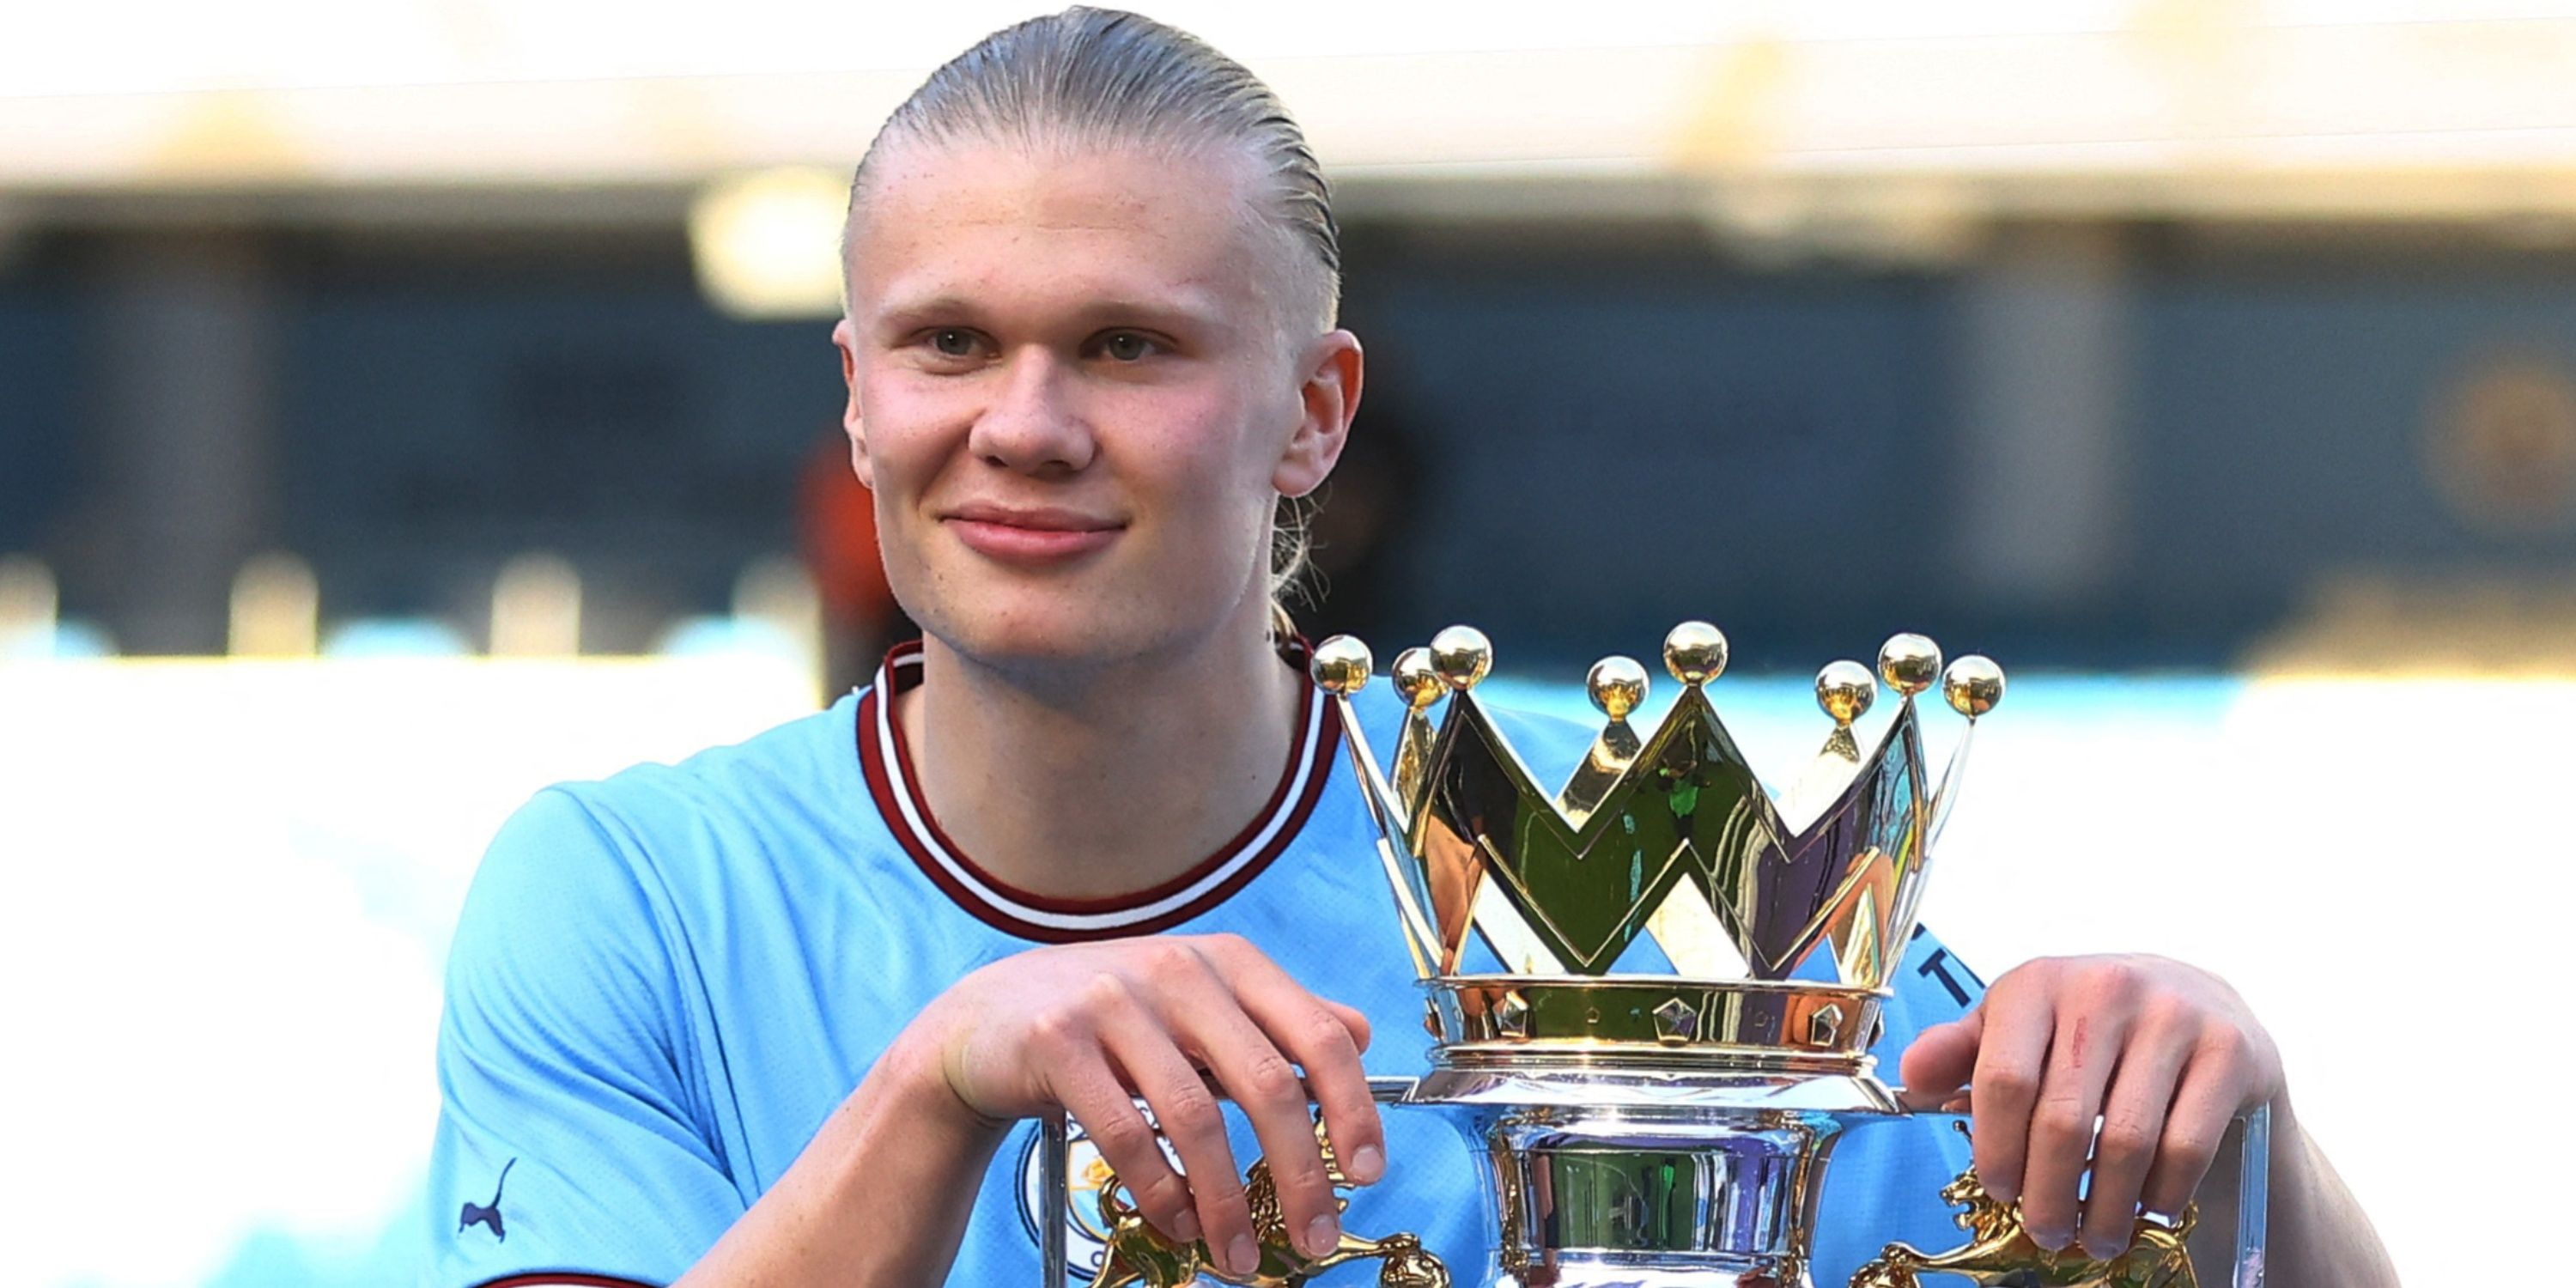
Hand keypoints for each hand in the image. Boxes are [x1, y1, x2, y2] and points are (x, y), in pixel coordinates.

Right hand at [910, 933, 1379, 1276]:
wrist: (988, 1016)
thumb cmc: (1111, 1016)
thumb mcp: (1199, 1000)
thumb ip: (1275, 1017)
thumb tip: (1361, 1033)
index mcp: (1229, 962)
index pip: (1318, 1034)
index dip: (1353, 1107)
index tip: (1367, 1170)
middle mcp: (1178, 969)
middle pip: (1268, 1082)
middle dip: (1299, 1174)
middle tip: (1311, 1235)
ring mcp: (1114, 1000)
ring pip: (1195, 1118)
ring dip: (1225, 1201)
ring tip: (1237, 1253)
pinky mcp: (1058, 1040)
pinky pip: (1126, 1132)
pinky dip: (1159, 1190)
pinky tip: (1175, 1221)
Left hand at [1898, 953, 2283, 1260]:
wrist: (2199, 1001)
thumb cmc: (2087, 1026)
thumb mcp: (2018, 1025)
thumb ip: (1961, 1051)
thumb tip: (1910, 1079)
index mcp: (2037, 983)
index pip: (2003, 1080)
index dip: (1995, 1150)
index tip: (1999, 1192)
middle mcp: (2105, 988)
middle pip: (2062, 1121)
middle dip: (2048, 1195)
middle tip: (2046, 1232)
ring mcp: (2174, 1015)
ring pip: (2127, 1142)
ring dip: (2106, 1208)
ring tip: (2096, 1237)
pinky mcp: (2230, 1049)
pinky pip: (2187, 1146)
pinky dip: (2162, 1193)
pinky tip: (2149, 1208)